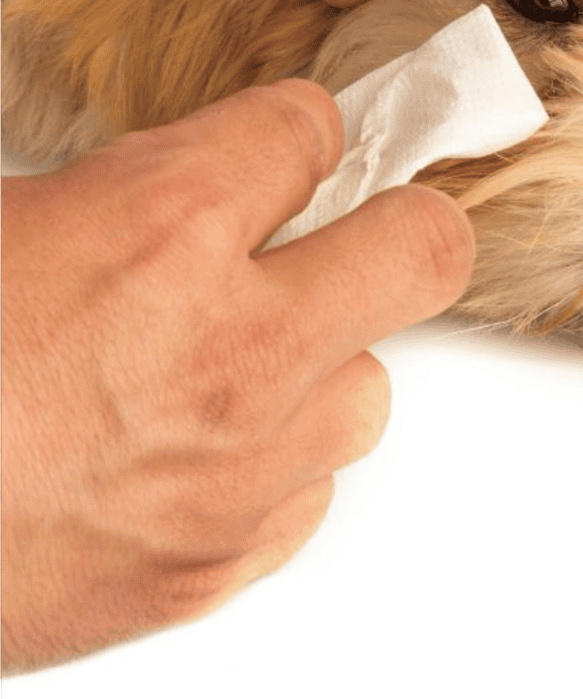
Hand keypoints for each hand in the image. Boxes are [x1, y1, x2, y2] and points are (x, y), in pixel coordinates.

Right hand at [0, 80, 473, 672]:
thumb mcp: (1, 219)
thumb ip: (108, 195)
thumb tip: (174, 187)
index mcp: (160, 226)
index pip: (308, 130)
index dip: (296, 130)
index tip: (288, 145)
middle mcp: (228, 347)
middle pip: (424, 251)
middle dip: (403, 227)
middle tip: (371, 229)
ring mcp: (236, 470)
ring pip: (370, 391)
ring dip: (320, 368)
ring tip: (238, 366)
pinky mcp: (214, 567)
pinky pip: (304, 497)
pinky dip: (269, 470)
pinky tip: (197, 455)